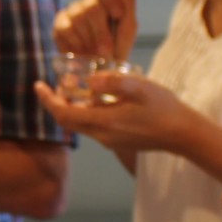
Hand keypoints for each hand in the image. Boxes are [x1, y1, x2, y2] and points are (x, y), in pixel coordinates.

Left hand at [35, 71, 189, 159]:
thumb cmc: (164, 109)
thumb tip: (89, 80)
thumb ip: (114, 82)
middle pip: (68, 121)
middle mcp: (102, 136)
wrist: (184, 135)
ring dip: (72, 106)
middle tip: (53, 83)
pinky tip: (96, 98)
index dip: (48, 100)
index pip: (64, 114)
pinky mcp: (118, 141)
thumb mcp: (140, 87)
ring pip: (80, 124)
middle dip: (57, 102)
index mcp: (104, 122)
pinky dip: (86, 111)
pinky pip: (93, 126)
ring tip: (74, 86)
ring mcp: (109, 141)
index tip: (38, 85)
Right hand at [52, 0, 137, 58]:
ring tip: (96, 53)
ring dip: (90, 40)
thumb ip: (127, 1)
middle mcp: (85, 1)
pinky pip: (65, 30)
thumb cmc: (118, 45)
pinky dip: (77, 44)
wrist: (105, 70)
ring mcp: (70, 12)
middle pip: (90, 6)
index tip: (117, 15)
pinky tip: (82, 52)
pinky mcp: (58, 26)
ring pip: (78, 19)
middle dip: (101, 31)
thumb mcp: (129, 26)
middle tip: (106, 49)